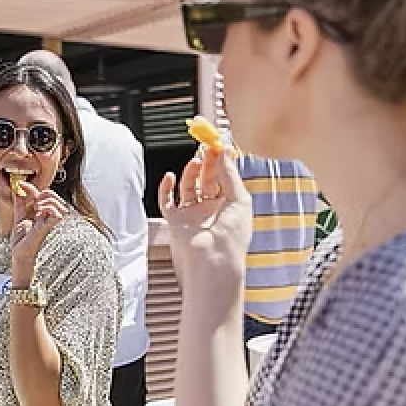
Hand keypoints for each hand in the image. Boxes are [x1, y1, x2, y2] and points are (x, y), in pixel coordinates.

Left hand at [9, 182, 70, 273]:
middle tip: (33, 199)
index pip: (44, 193)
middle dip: (46, 193)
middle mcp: (47, 216)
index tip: (20, 184)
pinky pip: (57, 216)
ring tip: (37, 205)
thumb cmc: (22, 238)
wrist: (19, 252)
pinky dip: (49, 209)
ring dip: (48, 201)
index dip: (32, 187)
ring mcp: (48, 222)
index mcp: (42, 211)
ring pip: (60, 205)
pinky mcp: (46, 228)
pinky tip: (39, 211)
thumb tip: (18, 188)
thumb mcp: (19, 215)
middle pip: (56, 197)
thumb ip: (19, 202)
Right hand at [158, 144, 252, 275]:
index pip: (223, 177)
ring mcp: (192, 214)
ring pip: (187, 186)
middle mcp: (210, 209)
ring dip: (190, 172)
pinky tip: (171, 176)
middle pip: (206, 178)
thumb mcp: (240, 199)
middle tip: (206, 146)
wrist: (214, 261)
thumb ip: (230, 174)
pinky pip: (167, 201)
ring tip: (195, 161)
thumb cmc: (232, 237)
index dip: (220, 161)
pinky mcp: (175, 220)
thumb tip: (224, 152)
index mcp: (228, 205)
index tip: (218, 145)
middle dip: (206, 162)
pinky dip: (166, 188)